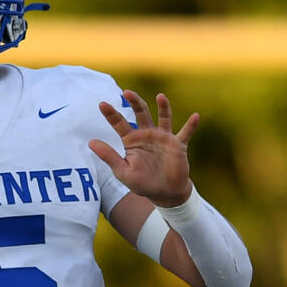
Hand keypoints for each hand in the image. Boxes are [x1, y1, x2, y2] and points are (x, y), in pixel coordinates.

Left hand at [88, 90, 198, 207]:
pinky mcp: (178, 145)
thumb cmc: (142, 183)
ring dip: (163, 107)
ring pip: (163, 117)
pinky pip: (186, 133)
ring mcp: (163, 138)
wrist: (164, 193)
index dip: (110, 114)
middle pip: (140, 113)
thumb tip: (90, 142)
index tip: (101, 104)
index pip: (119, 123)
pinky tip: (195, 116)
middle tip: (127, 92)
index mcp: (131, 140)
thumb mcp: (123, 171)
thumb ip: (109, 156)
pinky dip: (191, 125)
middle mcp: (147, 134)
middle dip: (135, 102)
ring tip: (160, 96)